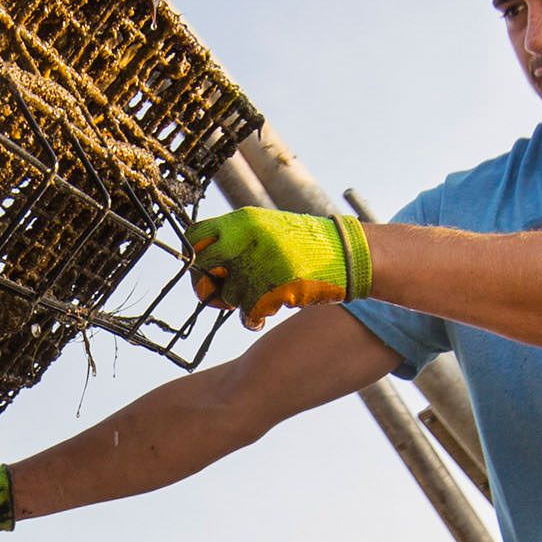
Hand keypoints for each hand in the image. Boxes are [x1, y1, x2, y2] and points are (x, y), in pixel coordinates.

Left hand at [184, 208, 370, 326]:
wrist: (347, 253)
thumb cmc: (304, 243)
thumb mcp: (267, 228)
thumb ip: (236, 239)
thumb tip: (199, 262)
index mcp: (242, 221)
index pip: (195, 237)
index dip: (194, 257)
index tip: (205, 269)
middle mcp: (246, 240)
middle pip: (203, 269)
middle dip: (208, 286)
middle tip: (221, 293)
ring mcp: (260, 264)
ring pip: (228, 295)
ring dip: (240, 303)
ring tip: (261, 296)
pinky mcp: (274, 289)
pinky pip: (247, 315)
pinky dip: (253, 320)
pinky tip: (264, 316)